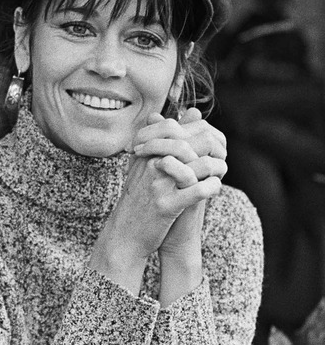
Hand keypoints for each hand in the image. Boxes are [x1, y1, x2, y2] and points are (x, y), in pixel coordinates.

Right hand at [89, 110, 223, 295]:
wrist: (125, 233)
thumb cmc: (139, 197)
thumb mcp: (146, 164)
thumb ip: (168, 137)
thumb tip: (193, 111)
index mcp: (144, 153)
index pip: (175, 127)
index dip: (199, 132)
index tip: (208, 145)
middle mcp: (149, 164)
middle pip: (191, 142)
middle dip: (213, 148)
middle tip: (219, 157)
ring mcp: (157, 185)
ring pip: (199, 164)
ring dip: (218, 167)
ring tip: (219, 173)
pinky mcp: (166, 206)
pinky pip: (198, 190)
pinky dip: (212, 187)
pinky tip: (214, 188)